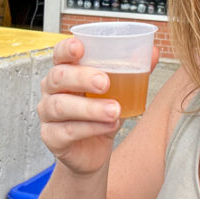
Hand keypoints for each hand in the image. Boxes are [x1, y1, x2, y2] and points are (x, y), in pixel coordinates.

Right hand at [37, 38, 159, 175]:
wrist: (94, 151)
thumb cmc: (102, 113)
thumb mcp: (118, 90)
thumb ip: (132, 70)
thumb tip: (153, 52)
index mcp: (64, 71)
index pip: (59, 55)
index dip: (66, 49)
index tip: (80, 47)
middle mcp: (50, 90)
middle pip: (58, 77)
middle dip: (81, 77)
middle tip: (105, 82)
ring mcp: (46, 114)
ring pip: (61, 106)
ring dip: (90, 108)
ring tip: (115, 109)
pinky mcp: (51, 137)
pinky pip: (67, 131)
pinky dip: (91, 128)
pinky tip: (109, 126)